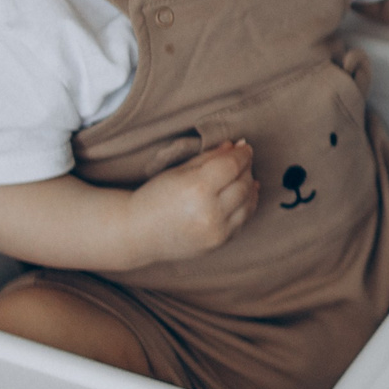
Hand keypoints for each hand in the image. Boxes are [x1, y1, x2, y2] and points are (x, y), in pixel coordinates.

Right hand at [131, 140, 258, 262]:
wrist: (138, 233)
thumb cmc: (154, 197)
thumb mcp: (178, 171)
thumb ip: (209, 157)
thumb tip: (237, 145)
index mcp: (196, 188)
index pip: (232, 166)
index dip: (242, 154)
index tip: (245, 148)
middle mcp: (209, 212)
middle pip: (243, 184)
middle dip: (247, 169)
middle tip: (243, 160)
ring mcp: (216, 231)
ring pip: (248, 203)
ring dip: (250, 187)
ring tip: (242, 177)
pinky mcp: (219, 243)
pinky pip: (243, 220)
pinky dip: (246, 205)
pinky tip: (242, 195)